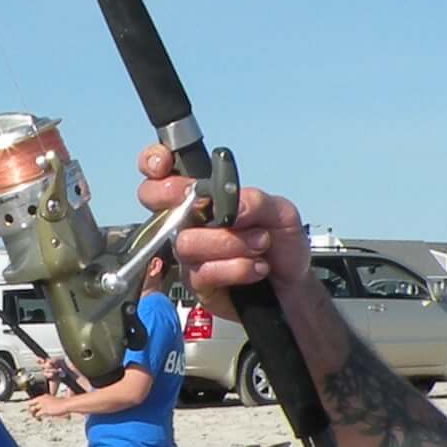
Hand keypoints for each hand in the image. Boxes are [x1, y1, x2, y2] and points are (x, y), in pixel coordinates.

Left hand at [23, 391, 66, 422]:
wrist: (66, 404)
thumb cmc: (63, 404)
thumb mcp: (54, 402)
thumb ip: (49, 404)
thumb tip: (46, 410)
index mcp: (44, 396)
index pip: (33, 400)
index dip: (33, 405)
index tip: (35, 410)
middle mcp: (42, 399)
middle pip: (29, 403)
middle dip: (30, 409)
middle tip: (33, 414)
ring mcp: (42, 404)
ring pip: (31, 409)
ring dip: (32, 414)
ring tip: (37, 418)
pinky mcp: (44, 410)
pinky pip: (36, 414)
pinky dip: (37, 418)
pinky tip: (40, 420)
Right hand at [135, 143, 310, 301]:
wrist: (293, 285)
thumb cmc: (281, 244)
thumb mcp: (280, 211)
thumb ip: (255, 201)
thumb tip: (231, 206)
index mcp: (206, 196)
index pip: (164, 171)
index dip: (153, 161)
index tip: (164, 163)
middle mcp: (191, 221)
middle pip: (152, 199)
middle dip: (176, 198)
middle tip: (215, 208)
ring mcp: (190, 252)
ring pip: (186, 241)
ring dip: (230, 243)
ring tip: (260, 245)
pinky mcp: (196, 283)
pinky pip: (203, 271)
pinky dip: (236, 268)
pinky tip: (256, 268)